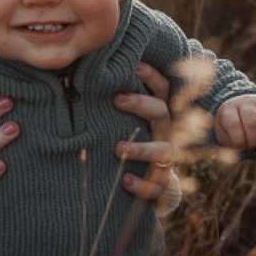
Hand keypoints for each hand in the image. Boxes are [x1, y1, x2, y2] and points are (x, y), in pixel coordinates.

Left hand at [114, 63, 177, 206]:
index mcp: (158, 116)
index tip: (134, 66)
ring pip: (163, 150)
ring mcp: (167, 161)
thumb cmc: (131, 144)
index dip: (151, 77)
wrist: (150, 189)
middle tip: (116, 98)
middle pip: (161, 113)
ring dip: (141, 148)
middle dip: (141, 104)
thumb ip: (117, 103)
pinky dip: (142, 184)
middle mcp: (166, 134)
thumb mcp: (127, 123)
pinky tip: (125, 180)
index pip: (162, 90)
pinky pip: (157, 187)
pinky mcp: (162, 187)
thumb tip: (89, 75)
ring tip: (118, 148)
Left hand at [214, 94, 255, 153]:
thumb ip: (230, 144)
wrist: (240, 109)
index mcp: (228, 110)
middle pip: (254, 123)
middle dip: (254, 141)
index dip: (239, 141)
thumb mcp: (225, 135)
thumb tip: (240, 151)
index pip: (234, 125)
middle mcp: (245, 102)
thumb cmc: (232, 129)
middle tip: (252, 147)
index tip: (240, 148)